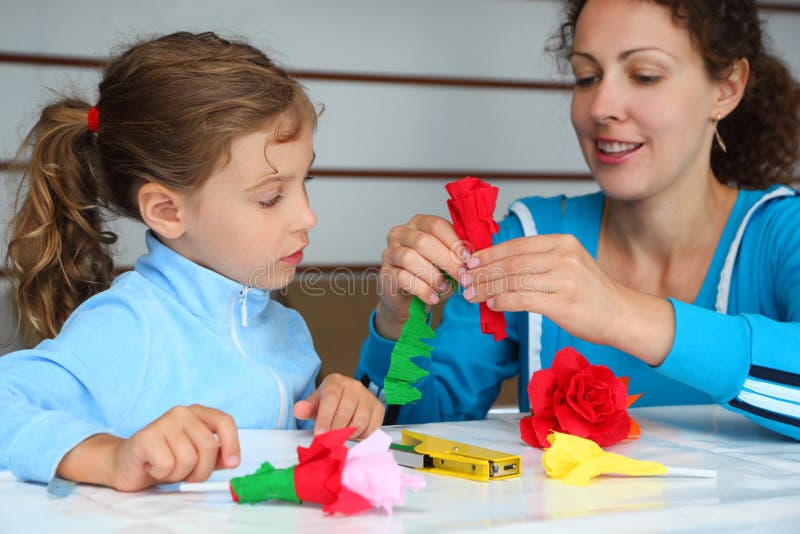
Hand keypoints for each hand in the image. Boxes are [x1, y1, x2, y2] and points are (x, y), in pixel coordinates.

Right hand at [57, 404, 239, 491]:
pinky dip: (162, 473)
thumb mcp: (197, 457)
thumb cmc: (166, 459)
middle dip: (202, 470)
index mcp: (198, 413)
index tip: (233, 463)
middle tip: (188, 476)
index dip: (232, 443)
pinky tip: (152, 466)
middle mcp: (182, 412)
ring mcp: (163, 422)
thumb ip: (216, 456)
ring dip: (179, 474)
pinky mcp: (145, 436)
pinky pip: (167, 464)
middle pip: (209, 446)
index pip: (224, 421)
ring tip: (166, 467)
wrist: (127, 464)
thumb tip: (232, 460)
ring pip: (189, 459)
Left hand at [293, 373, 383, 438]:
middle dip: (336, 430)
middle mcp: (355, 386)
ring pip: (360, 422)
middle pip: (346, 412)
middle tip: (329, 442)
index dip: (325, 418)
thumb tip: (299, 410)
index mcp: (336, 382)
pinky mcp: (379, 408)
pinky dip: (362, 436)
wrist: (346, 401)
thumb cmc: (329, 404)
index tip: (320, 434)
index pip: (331, 399)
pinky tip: (354, 434)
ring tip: (341, 436)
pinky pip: (372, 428)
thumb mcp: (315, 404)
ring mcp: (369, 397)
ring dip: (349, 434)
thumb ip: (306, 408)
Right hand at [377, 214, 472, 338]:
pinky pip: (402, 278)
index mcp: (418, 224)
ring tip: (445, 288)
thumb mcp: (447, 262)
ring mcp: (389, 253)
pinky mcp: (385, 273)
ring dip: (433, 275)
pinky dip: (422, 290)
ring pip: (410, 258)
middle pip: (423, 241)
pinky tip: (433, 298)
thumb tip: (474, 257)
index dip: (454, 241)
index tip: (469, 259)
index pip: (436, 225)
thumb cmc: (431, 276)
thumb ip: (457, 255)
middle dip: (447, 260)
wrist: (408, 301)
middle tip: (462, 276)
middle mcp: (400, 234)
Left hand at [464, 234, 674, 364]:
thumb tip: (497, 267)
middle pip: (512, 262)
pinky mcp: (563, 303)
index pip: (517, 244)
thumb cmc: (591, 293)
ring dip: (487, 288)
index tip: (470, 262)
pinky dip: (503, 301)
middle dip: (483, 272)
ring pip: (513, 280)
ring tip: (471, 295)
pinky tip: (492, 304)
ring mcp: (564, 279)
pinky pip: (522, 299)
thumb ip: (538, 262)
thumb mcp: (569, 265)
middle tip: (464, 281)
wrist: (623, 315)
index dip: (489, 253)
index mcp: (563, 243)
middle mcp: (563, 256)